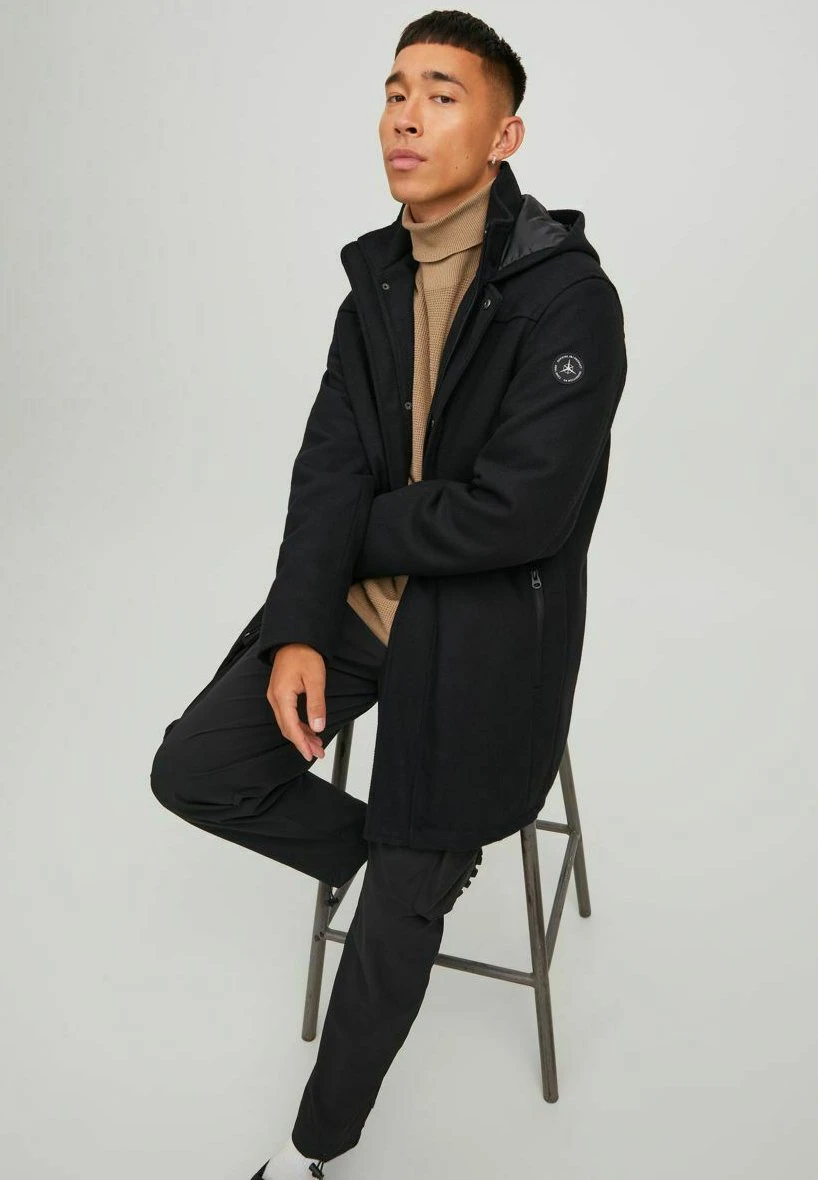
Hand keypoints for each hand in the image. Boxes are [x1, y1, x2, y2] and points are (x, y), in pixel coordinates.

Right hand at [266, 644, 326, 761]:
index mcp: (282, 696)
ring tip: (316, 745)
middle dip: (302, 742)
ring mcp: (276, 696)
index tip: (310, 754)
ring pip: (287, 723)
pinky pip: (287, 715)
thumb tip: (317, 727)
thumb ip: (316, 704)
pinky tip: (309, 730)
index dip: (301, 743)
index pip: (291, 727)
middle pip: (287, 728)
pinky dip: (298, 725)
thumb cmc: (304, 655)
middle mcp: (275, 698)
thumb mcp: (315, 680)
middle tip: (317, 753)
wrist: (294, 639)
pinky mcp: (280, 694)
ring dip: (301, 735)